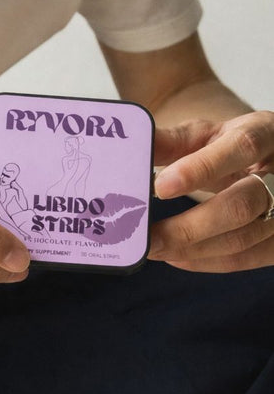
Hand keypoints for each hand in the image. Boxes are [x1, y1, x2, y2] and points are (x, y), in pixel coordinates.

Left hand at [148, 111, 273, 271]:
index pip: (241, 148)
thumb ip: (171, 141)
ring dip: (192, 249)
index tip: (161, 187)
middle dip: (190, 226)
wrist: (268, 159)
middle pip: (242, 205)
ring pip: (243, 238)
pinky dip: (206, 261)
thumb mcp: (205, 134)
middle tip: (148, 238)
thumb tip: (133, 148)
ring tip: (153, 248)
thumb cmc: (230, 145)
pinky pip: (245, 259)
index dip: (201, 168)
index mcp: (266, 132)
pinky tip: (174, 257)